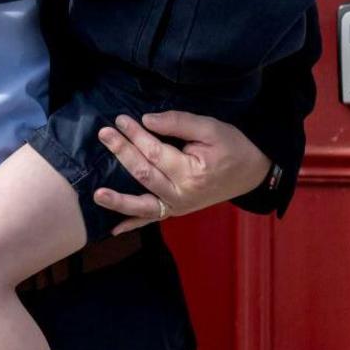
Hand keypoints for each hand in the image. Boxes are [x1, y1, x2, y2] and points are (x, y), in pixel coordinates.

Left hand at [94, 110, 274, 233]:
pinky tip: (114, 229)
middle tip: (104, 133)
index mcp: (191, 173)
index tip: (121, 119)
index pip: (155, 152)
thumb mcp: (211, 128)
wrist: (253, 172)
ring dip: (118, 200)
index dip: (136, 134)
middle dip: (122, 152)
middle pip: (144, 173)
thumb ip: (178, 123)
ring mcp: (179, 207)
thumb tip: (147, 120)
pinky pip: (152, 219)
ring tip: (96, 195)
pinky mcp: (177, 211)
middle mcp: (182, 194)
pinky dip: (133, 224)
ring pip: (143, 205)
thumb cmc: (233, 147)